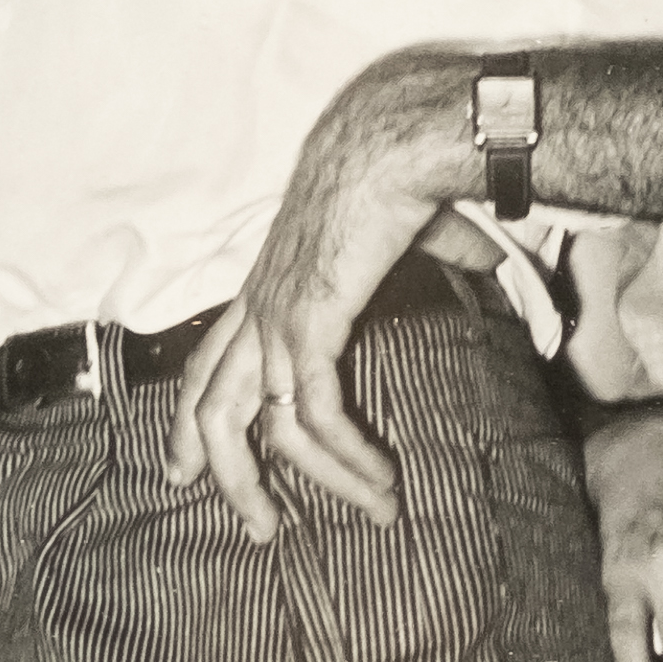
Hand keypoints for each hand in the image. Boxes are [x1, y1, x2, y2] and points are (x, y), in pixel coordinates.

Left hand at [173, 45, 474, 541]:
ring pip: (260, 428)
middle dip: (224, 473)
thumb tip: (479, 262)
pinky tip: (381, 482)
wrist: (399, 137)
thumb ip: (432, 257)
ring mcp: (277, 317)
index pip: (208, 361)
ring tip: (372, 513)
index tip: (183, 466)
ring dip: (317, 483)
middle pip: (212, 406)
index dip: (190, 417)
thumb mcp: (406, 229)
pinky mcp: (307, 324)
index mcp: (267, 282)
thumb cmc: (403, 171)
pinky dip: (349, 459)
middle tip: (256, 524)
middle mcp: (259, 304)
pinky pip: (315, 416)